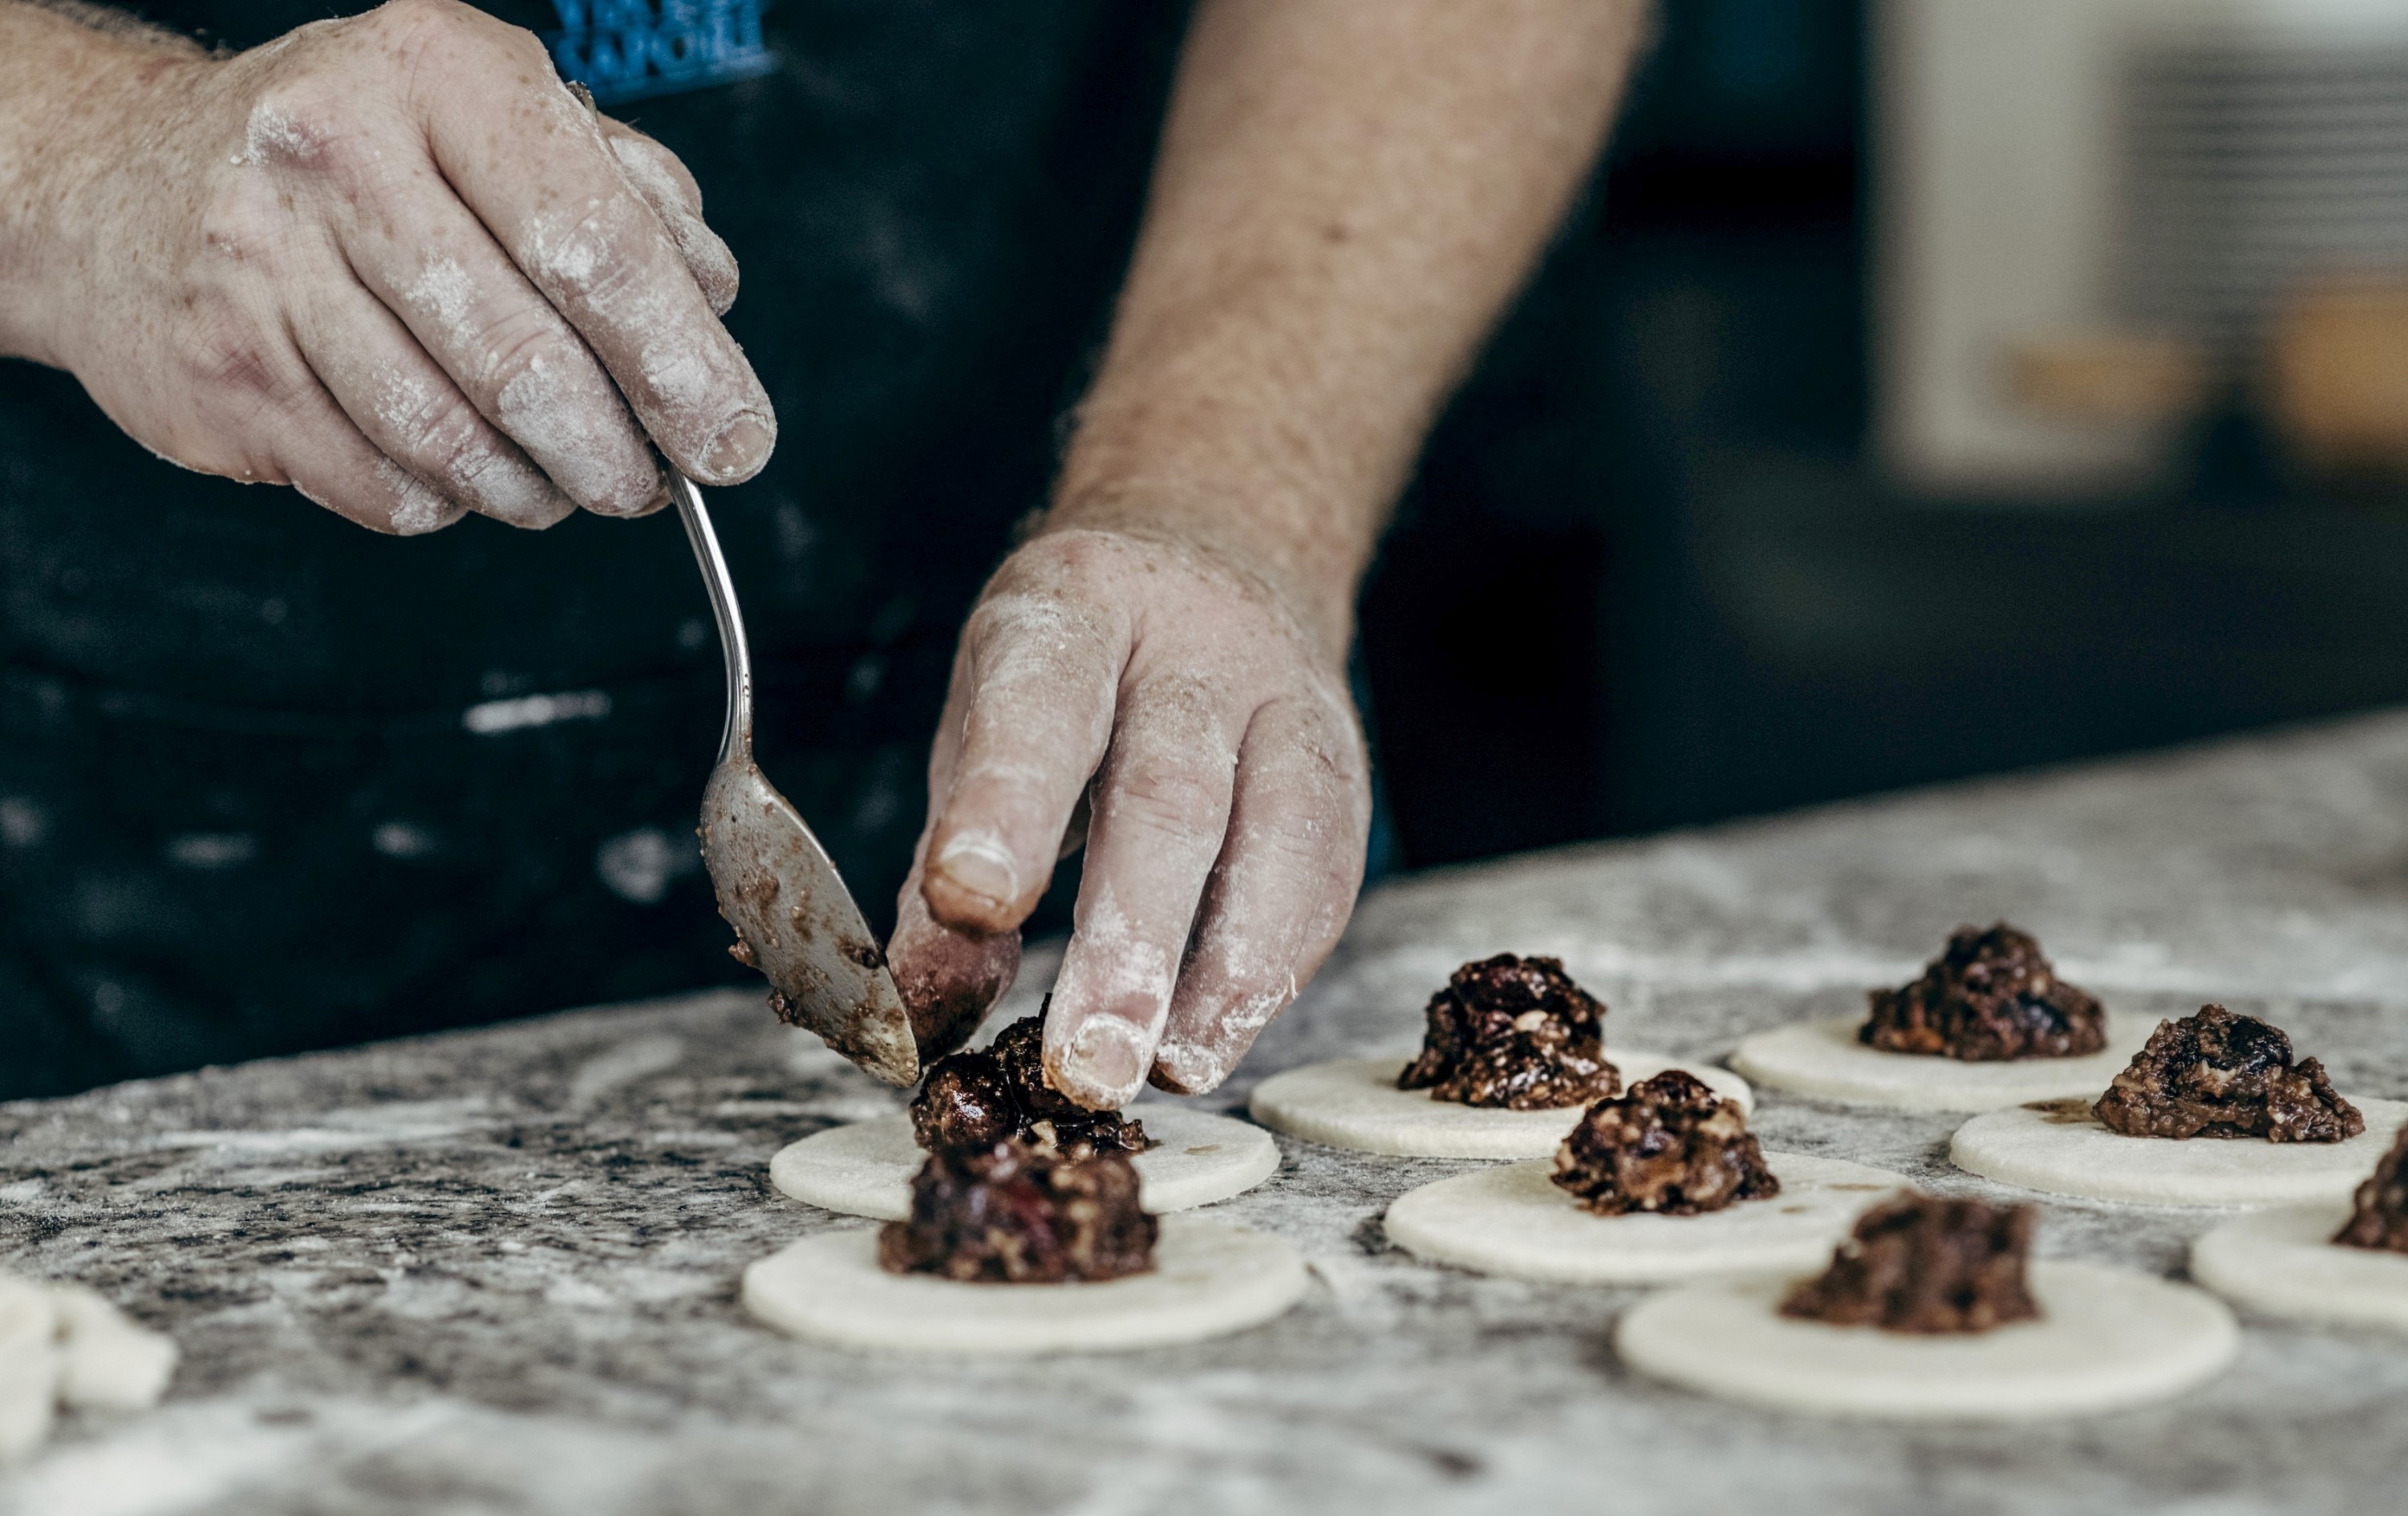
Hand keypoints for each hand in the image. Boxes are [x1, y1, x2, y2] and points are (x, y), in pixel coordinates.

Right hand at [20, 0, 768, 532]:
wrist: (120, 184)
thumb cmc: (360, 159)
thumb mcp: (497, 120)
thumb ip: (623, 198)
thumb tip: (711, 305)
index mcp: (440, 74)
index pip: (594, 244)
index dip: (682, 362)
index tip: (735, 438)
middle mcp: (337, 153)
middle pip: (526, 359)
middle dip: (619, 451)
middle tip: (656, 483)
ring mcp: (262, 264)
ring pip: (452, 440)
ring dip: (536, 488)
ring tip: (564, 480)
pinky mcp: (225, 371)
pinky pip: (382, 483)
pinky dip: (448, 499)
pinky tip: (461, 467)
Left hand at [888, 526, 1371, 1106]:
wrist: (1218, 554)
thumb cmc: (1071, 675)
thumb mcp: (979, 728)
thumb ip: (949, 872)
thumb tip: (929, 1014)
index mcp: (1072, 609)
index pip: (1039, 706)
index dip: (1005, 806)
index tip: (969, 903)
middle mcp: (1190, 646)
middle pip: (1168, 796)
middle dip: (1130, 944)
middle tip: (1087, 1064)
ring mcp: (1284, 700)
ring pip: (1275, 840)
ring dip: (1223, 976)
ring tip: (1170, 1071)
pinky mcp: (1343, 765)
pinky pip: (1325, 876)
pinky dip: (1276, 967)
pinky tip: (1221, 1033)